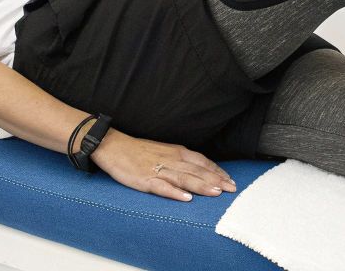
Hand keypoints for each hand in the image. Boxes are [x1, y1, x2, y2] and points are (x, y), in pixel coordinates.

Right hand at [90, 129, 236, 201]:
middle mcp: (171, 159)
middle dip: (216, 180)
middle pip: (197, 170)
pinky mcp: (145, 179)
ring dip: (201, 185)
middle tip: (232, 189)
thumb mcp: (164, 151)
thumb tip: (199, 170)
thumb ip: (181, 160)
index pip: (202, 161)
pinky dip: (174, 192)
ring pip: (184, 178)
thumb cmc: (139, 151)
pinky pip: (162, 187)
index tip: (230, 180)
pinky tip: (185, 198)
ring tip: (216, 193)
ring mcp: (158, 170)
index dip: (217, 171)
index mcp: (176, 152)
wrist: (113, 145)